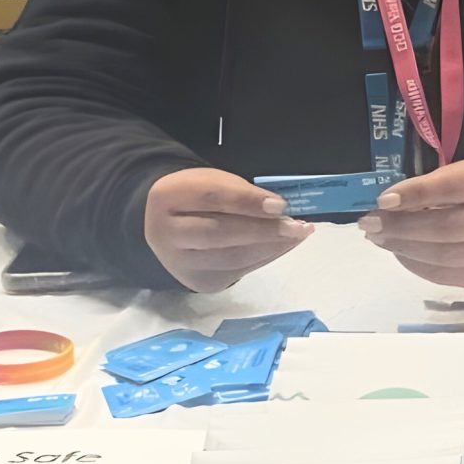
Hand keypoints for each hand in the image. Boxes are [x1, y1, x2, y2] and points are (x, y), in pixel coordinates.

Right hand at [142, 169, 312, 292]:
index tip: (280, 204)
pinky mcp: (199, 281)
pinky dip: (265, 257)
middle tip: (297, 226)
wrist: (167, 228)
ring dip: (271, 247)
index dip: (247, 201)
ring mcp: (180, 263)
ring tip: (298, 234)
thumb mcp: (214, 182)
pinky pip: (238, 271)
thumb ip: (242, 193)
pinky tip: (283, 245)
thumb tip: (279, 210)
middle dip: (263, 230)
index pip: (211, 197)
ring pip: (232, 258)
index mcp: (167, 197)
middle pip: (219, 233)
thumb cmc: (198, 198)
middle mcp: (165, 234)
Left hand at [360, 158, 463, 288]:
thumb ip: (428, 187)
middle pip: (444, 228)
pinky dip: (413, 263)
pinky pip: (440, 275)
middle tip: (369, 223)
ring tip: (378, 237)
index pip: (452, 189)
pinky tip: (399, 251)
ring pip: (439, 256)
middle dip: (399, 226)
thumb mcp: (460, 174)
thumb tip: (386, 206)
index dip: (415, 195)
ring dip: (401, 247)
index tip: (382, 200)